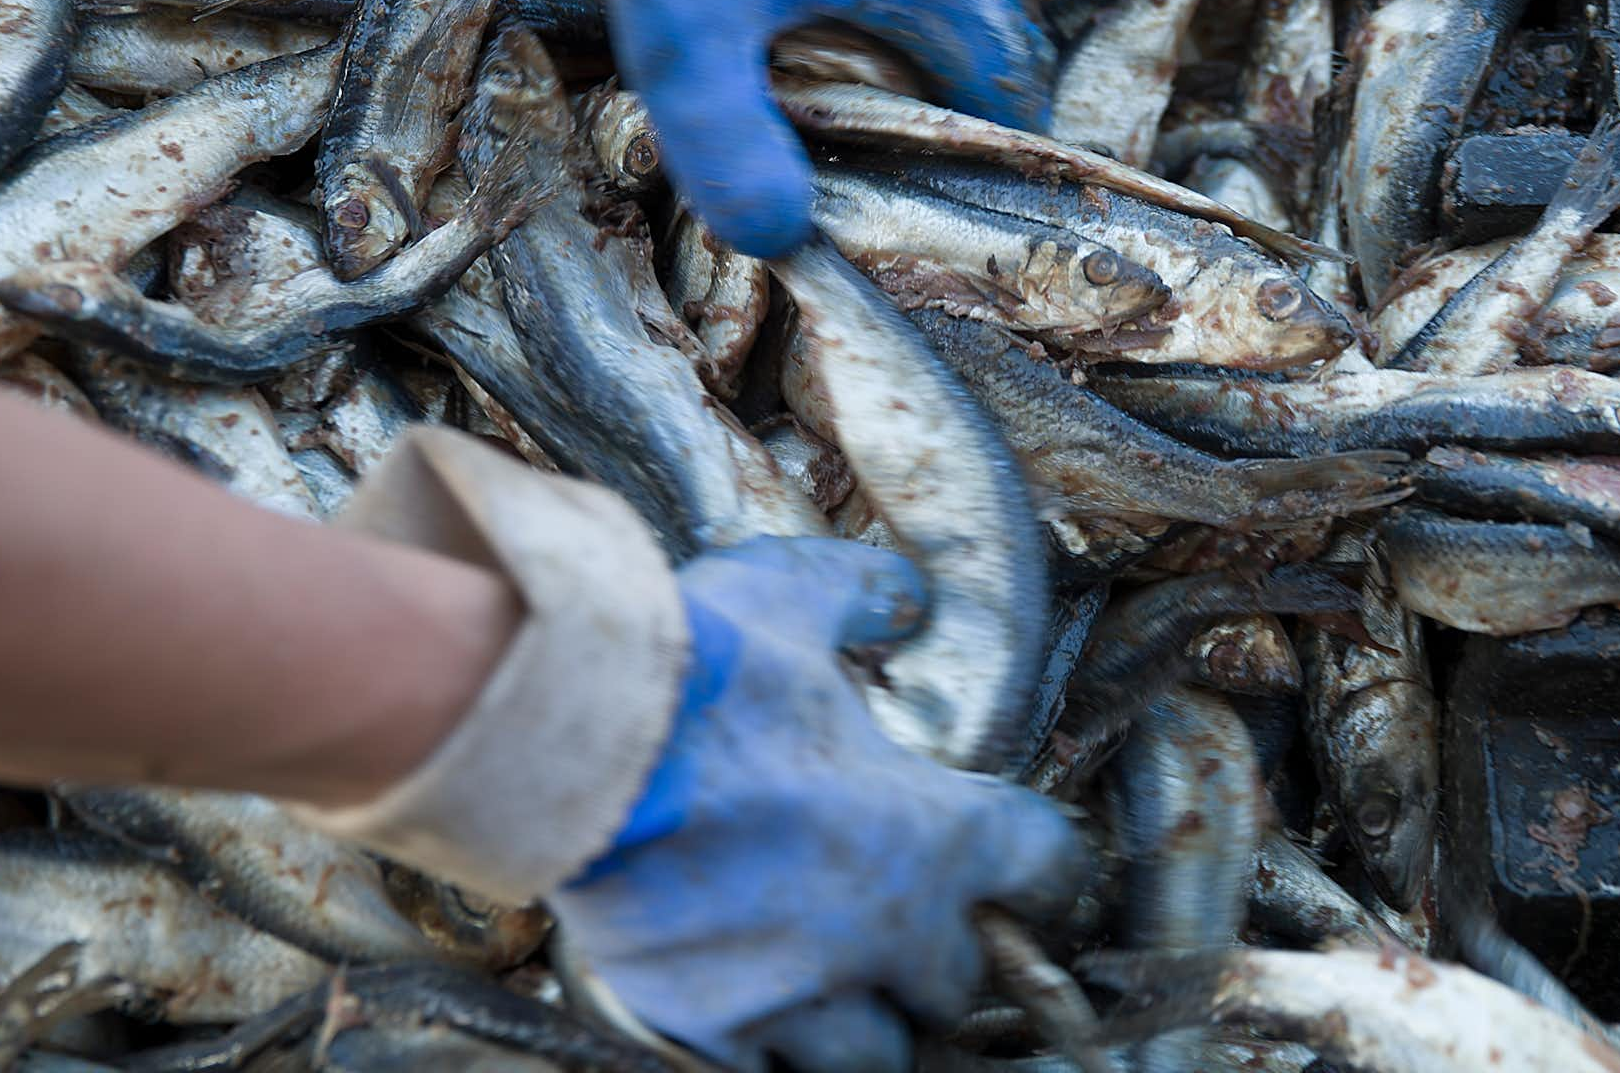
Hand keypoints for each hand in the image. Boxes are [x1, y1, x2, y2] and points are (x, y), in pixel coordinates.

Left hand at [447, 0, 1052, 256]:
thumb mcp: (687, 38)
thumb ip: (733, 147)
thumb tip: (778, 233)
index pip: (1009, 81)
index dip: (994, 157)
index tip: (959, 209)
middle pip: (978, 24)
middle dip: (948, 101)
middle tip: (900, 167)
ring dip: (902, 38)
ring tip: (848, 104)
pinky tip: (787, 10)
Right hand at [548, 537, 1084, 1070]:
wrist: (574, 741)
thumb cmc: (697, 668)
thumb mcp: (793, 593)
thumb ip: (863, 598)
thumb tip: (904, 598)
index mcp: (935, 830)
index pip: (1044, 868)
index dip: (1043, 864)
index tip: (1029, 865)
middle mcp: (884, 927)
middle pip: (957, 984)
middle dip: (936, 958)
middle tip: (906, 927)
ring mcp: (799, 987)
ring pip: (873, 1052)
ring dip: (863, 1019)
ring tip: (835, 987)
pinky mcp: (712, 1023)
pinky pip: (769, 1067)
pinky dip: (769, 1044)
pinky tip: (753, 1008)